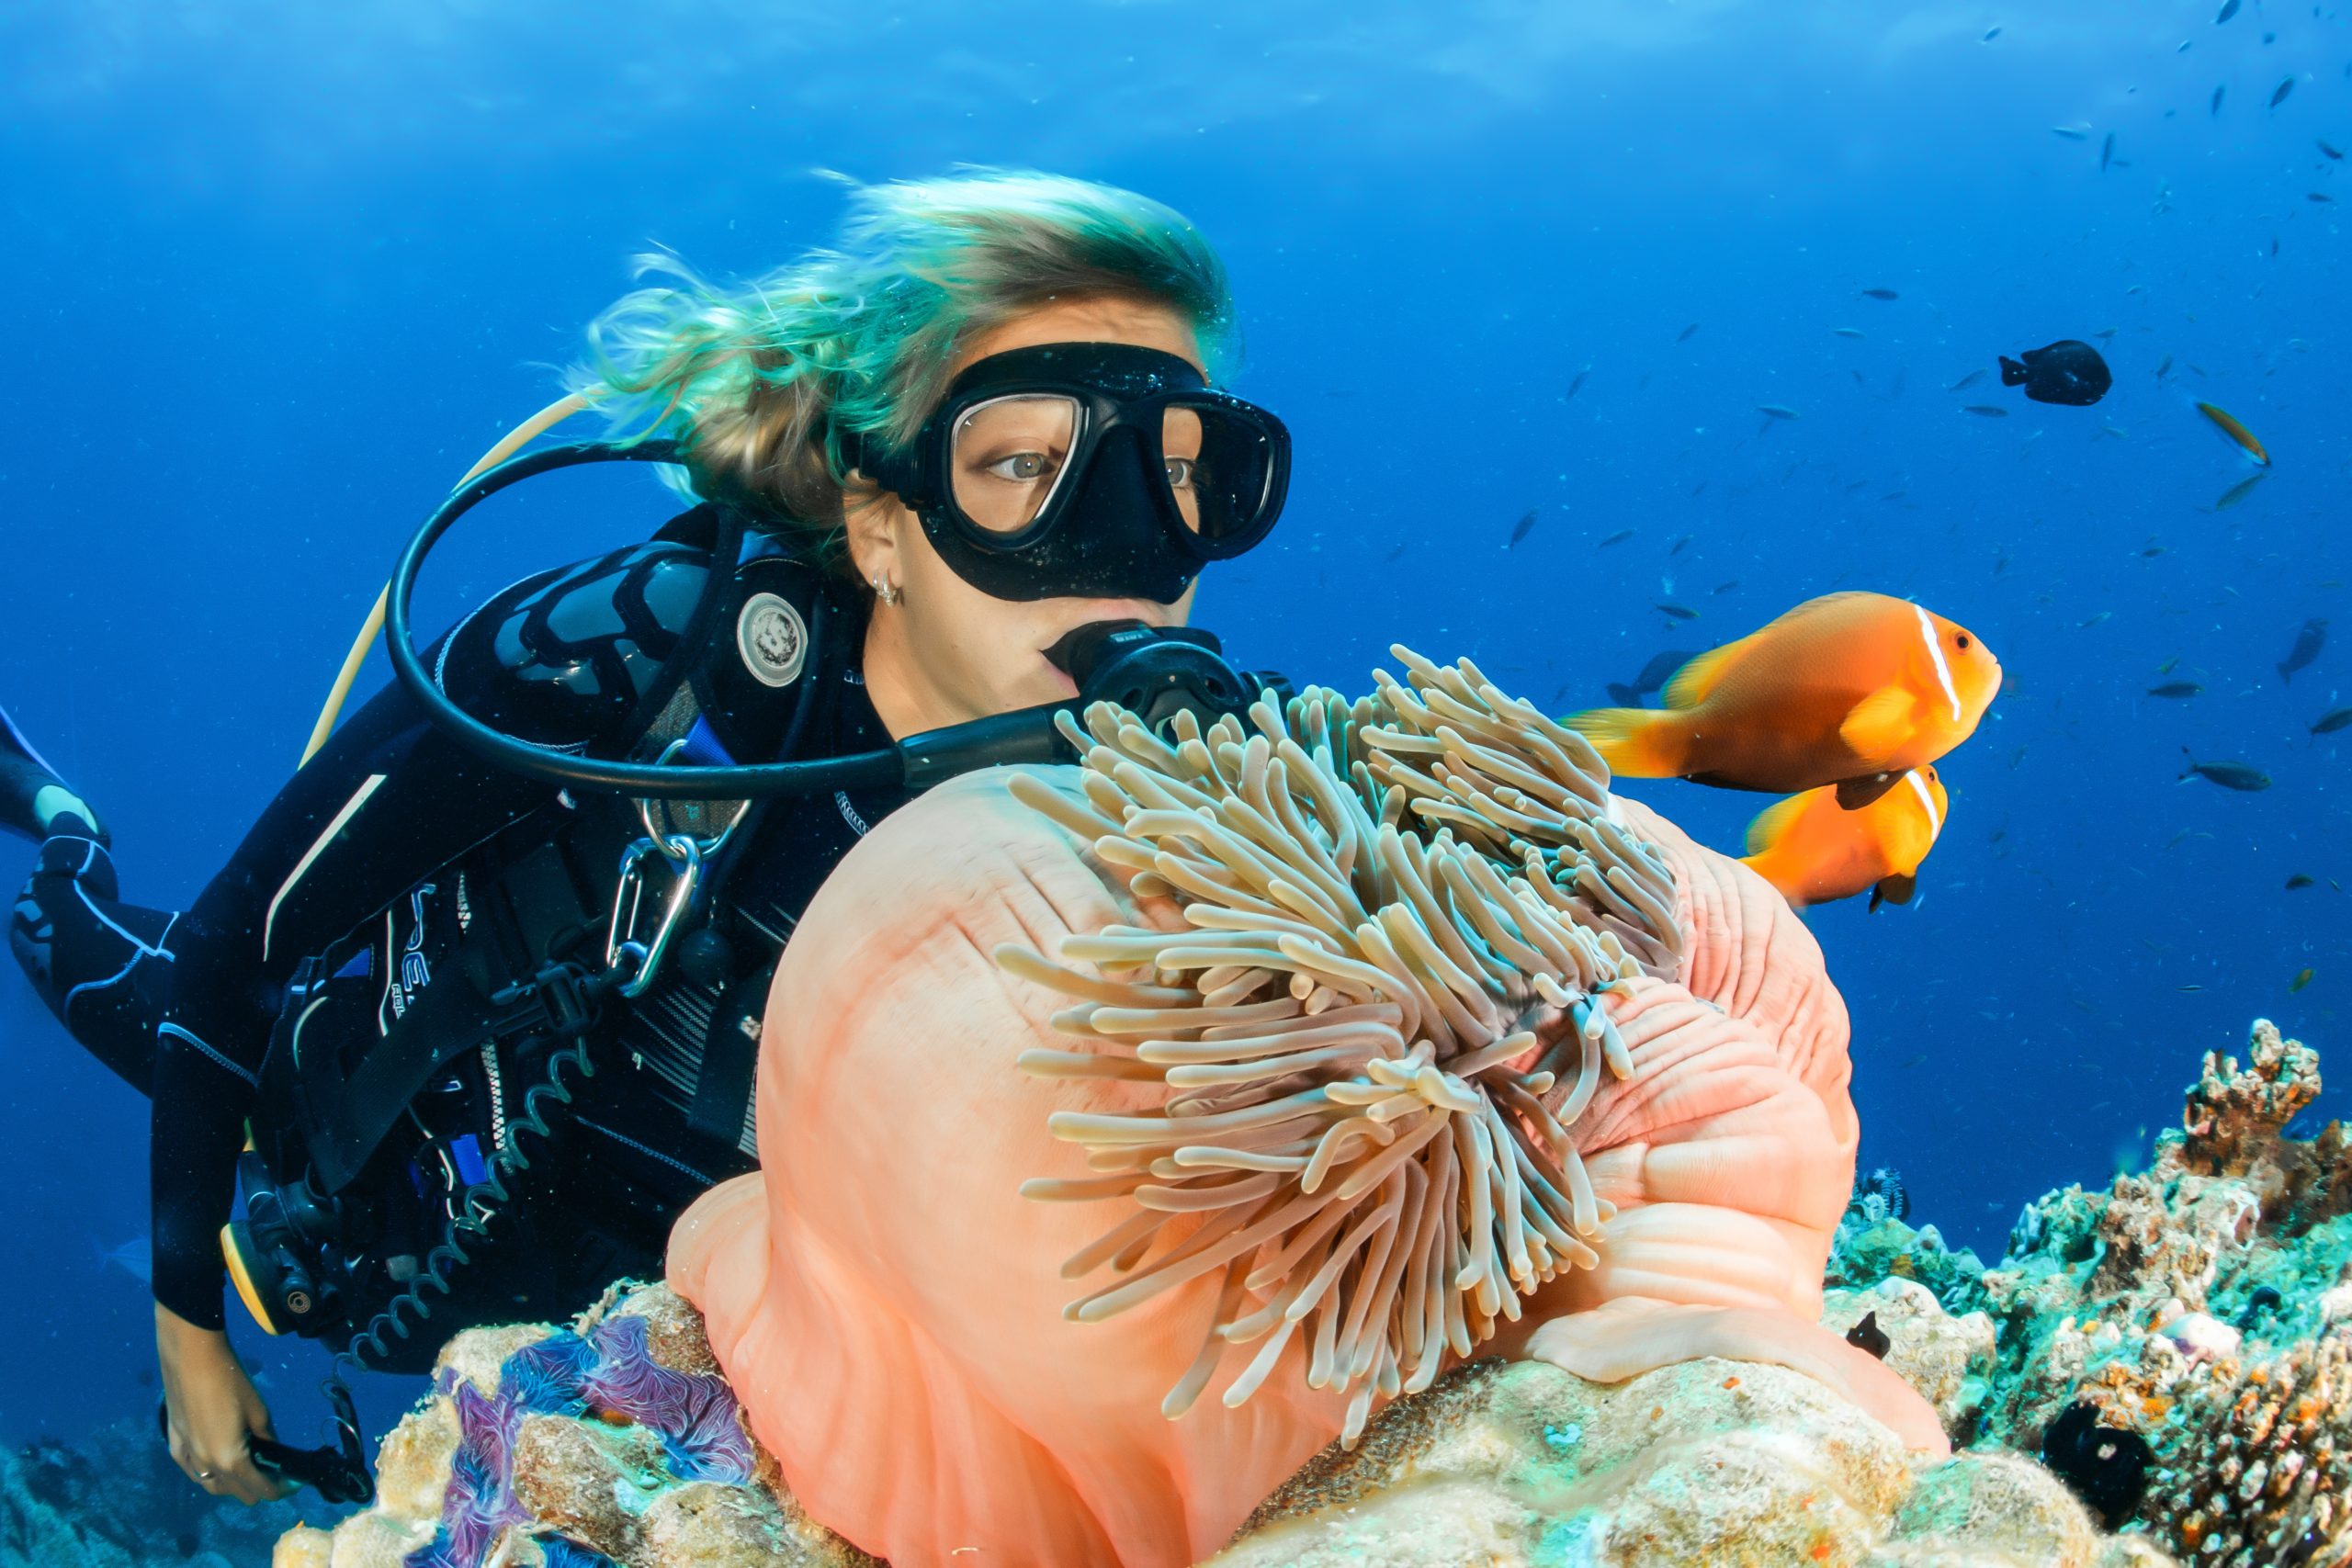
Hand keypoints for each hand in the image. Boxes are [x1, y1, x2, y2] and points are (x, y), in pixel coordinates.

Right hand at [155, 1304, 294, 1503]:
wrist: (190, 1358)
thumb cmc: (231, 1381)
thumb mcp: (259, 1411)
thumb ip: (268, 1439)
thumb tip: (274, 1453)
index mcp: (231, 1460)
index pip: (261, 1490)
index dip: (281, 1489)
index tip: (293, 1482)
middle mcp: (206, 1467)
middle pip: (237, 1493)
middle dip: (260, 1487)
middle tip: (275, 1470)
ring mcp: (185, 1459)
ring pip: (213, 1487)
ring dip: (234, 1483)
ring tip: (250, 1465)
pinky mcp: (174, 1446)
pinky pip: (194, 1472)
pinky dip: (210, 1473)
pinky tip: (219, 1458)